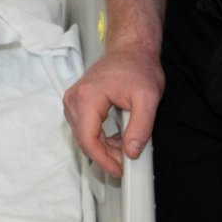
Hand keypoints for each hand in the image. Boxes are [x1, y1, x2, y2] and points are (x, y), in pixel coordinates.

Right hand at [62, 46, 163, 177]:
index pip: (88, 139)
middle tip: (127, 160)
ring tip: (125, 146)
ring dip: (103, 146)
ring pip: (82, 135)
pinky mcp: (77, 101)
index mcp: (87, 97)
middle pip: (83, 139)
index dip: (103, 159)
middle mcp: (74, 99)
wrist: (130, 50)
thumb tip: (130, 153)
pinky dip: (100, 137)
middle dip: (105, 154)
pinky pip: (84, 127)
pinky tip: (118, 136)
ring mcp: (73, 99)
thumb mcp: (148, 99)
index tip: (119, 171)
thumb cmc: (138, 68)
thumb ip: (140, 128)